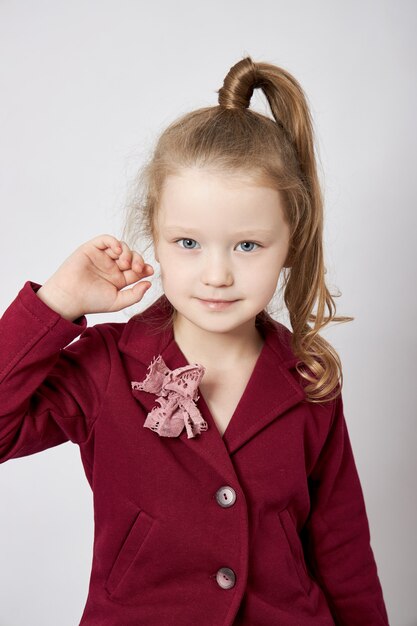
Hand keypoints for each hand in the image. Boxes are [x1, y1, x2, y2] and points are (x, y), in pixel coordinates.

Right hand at [36, 234, 153, 319]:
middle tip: (138, 268)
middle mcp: (112, 266)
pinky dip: (114, 242)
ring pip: (121, 247)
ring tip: (125, 262)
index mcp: (120, 279)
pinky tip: (117, 251)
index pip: (137, 270)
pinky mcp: (92, 249)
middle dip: (138, 260)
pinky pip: (106, 240)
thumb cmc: (91, 302)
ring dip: (128, 252)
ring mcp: (102, 257)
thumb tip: (149, 283)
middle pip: (132, 257)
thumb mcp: (118, 302)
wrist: (69, 298)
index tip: (149, 271)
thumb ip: (135, 295)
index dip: (145, 268)